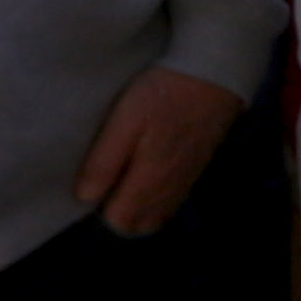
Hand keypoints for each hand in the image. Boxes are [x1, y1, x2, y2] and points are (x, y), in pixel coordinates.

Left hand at [74, 65, 243, 236]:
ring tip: (127, 174)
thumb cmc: (163, 95)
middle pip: (139, 225)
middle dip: (120, 211)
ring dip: (139, 205)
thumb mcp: (125, 120)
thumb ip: (104, 161)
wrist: (214, 75)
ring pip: (158, 214)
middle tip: (110, 178)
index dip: (101, 206)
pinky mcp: (197, 168)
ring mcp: (186, 180)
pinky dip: (157, 195)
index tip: (97, 180)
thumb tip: (85, 197)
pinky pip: (173, 199)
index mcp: (150, 181)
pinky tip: (150, 169)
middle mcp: (170, 189)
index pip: (119, 221)